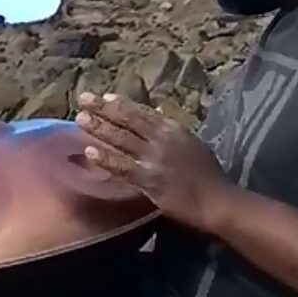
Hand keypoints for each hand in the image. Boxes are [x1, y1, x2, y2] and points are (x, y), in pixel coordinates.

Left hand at [74, 91, 227, 231]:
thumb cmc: (208, 174)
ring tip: (81, 119)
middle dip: (103, 109)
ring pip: (121, 140)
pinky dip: (106, 159)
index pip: (142, 112)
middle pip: (127, 120)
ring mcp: (153, 159)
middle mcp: (161, 139)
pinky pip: (122, 167)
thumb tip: (156, 113)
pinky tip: (90, 151)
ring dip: (99, 128)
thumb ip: (171, 130)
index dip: (121, 104)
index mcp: (173, 129)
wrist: (216, 199)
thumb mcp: (191, 143)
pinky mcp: (148, 180)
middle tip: (83, 99)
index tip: (103, 97)